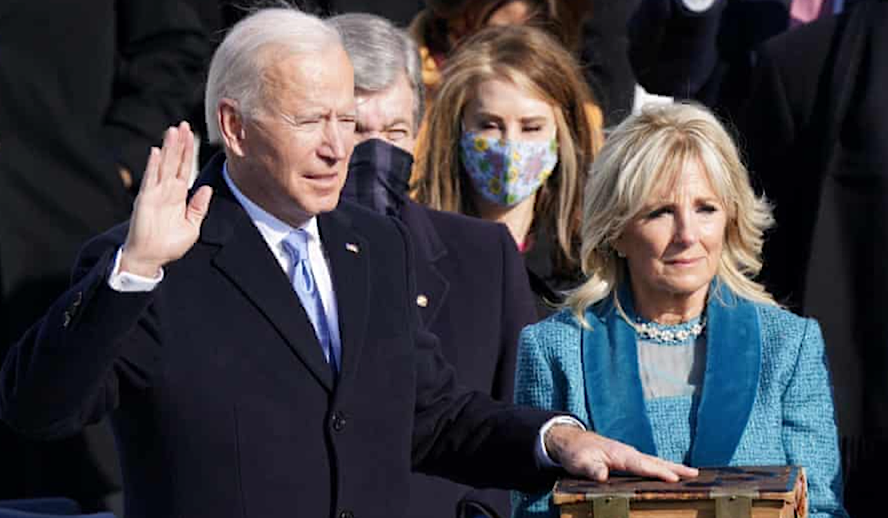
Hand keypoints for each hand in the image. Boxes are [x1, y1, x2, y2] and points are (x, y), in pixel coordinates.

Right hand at [120, 122, 212, 276]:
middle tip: (183, 124)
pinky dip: (153, 166)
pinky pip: (150, 180)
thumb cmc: (170, 244)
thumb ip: (199, 206)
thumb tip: (206, 188)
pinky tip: (156, 152)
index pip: (185, 167)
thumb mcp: (192, 225)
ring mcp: (156, 193)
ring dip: (168, 148)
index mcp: (179, 195)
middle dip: (179, 144)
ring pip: (164, 166)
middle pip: (175, 161)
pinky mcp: (145, 200)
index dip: (188, 151)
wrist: (151, 258)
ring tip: (172, 130)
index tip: (192, 134)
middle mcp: (167, 190)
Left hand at [545, 424, 698, 481]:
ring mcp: (629, 455)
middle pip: (655, 461)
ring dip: (672, 467)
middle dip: (675, 468)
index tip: (675, 478)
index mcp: (620, 454)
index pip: (643, 465)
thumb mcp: (580, 462)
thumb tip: (603, 476)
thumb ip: (592, 469)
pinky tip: (669, 474)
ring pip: (654, 462)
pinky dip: (662, 468)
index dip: (659, 472)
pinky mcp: (627, 459)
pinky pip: (648, 464)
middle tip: (695, 474)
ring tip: (691, 474)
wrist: (571, 441)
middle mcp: (628, 453)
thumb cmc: (576, 452)